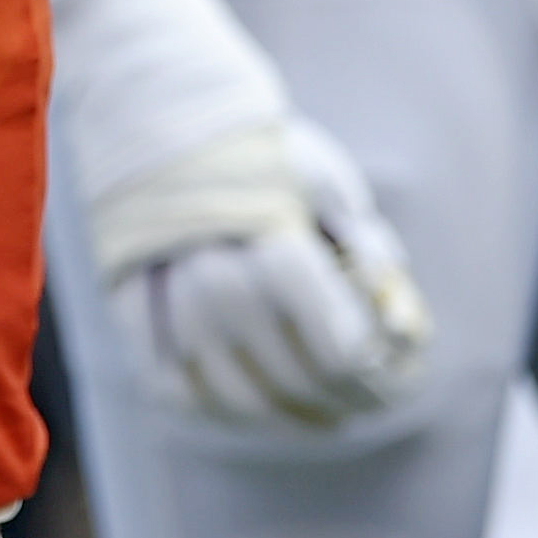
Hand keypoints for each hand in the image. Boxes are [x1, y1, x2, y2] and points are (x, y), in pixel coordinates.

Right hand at [88, 116, 431, 430]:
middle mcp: (220, 284)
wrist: (157, 117)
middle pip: (297, 379)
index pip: (340, 351)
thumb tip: (402, 326)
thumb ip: (365, 251)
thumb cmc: (259, 153)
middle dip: (345, 400)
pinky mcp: (135, 320)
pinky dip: (227, 413)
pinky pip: (182, 393)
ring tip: (325, 417)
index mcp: (275, 247)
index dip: (378, 379)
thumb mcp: (326, 182)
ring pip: (242, 398)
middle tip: (370, 404)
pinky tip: (262, 408)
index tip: (398, 382)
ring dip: (292, 420)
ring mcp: (171, 306)